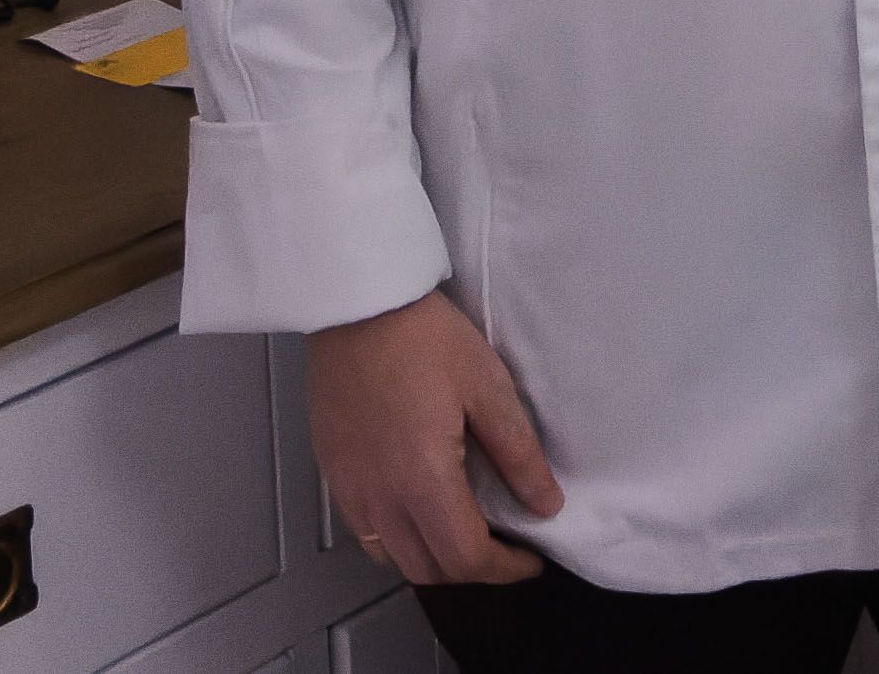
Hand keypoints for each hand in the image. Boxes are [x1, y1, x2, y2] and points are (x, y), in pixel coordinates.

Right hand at [307, 290, 562, 586]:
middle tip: (507, 547)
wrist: (359, 309)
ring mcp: (349, 490)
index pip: (465, 557)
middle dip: (472, 570)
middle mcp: (379, 498)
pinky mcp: (333, 475)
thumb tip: (545, 503)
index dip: (505, 569)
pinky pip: (367, 533)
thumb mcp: (488, 389)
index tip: (531, 560)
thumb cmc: (425, 340)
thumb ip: (518, 454)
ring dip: (433, 558)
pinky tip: (424, 508)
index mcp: (421, 480)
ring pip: (393, 558)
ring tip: (468, 531)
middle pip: (427, 569)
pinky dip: (400, 539)